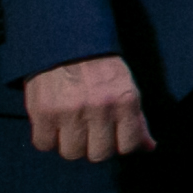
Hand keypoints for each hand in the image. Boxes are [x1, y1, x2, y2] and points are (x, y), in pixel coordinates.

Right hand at [25, 56, 156, 162]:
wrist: (65, 38)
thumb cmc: (99, 65)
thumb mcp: (125, 85)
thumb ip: (137, 119)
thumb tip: (149, 147)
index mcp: (125, 100)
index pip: (127, 146)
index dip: (118, 144)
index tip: (111, 136)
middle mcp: (99, 107)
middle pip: (98, 155)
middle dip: (93, 146)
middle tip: (88, 131)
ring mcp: (70, 110)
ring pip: (71, 153)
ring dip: (69, 143)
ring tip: (69, 125)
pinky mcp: (43, 111)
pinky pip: (44, 144)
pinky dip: (46, 137)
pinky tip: (52, 123)